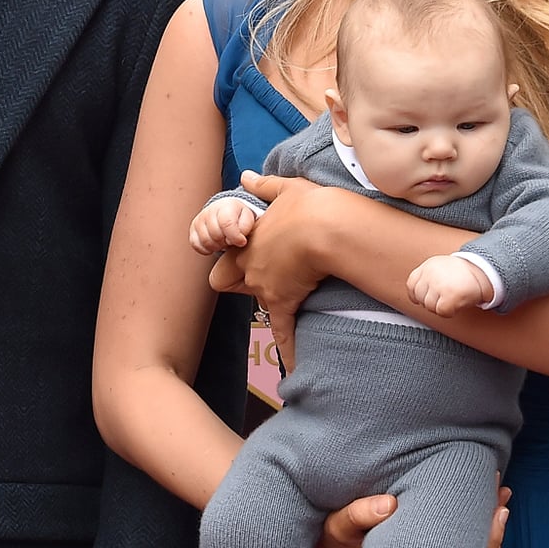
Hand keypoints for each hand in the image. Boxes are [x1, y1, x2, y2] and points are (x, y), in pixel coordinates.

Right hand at [189, 200, 258, 255]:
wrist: (226, 211)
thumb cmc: (239, 216)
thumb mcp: (249, 218)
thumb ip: (246, 227)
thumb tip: (239, 240)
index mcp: (225, 206)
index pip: (226, 224)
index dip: (235, 237)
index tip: (242, 242)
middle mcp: (209, 211)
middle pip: (216, 235)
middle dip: (226, 242)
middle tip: (232, 240)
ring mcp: (199, 220)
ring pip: (206, 241)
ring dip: (217, 246)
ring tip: (224, 242)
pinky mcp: (193, 229)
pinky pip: (196, 245)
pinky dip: (206, 249)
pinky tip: (215, 245)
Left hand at [209, 175, 352, 371]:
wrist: (327, 227)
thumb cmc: (308, 205)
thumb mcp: (285, 189)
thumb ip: (264, 186)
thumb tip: (248, 176)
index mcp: (246, 244)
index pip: (220, 266)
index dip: (227, 267)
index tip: (239, 266)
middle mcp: (250, 269)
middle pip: (229, 286)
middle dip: (243, 285)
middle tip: (264, 279)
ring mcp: (266, 287)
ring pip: (259, 304)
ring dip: (272, 304)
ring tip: (292, 302)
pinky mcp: (286, 301)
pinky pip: (284, 332)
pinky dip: (289, 351)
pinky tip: (293, 371)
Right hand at [314, 486, 509, 547]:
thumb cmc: (336, 538)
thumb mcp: (340, 525)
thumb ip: (360, 514)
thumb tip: (390, 505)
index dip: (485, 530)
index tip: (496, 503)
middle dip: (493, 523)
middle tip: (503, 492)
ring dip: (488, 524)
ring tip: (501, 495)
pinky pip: (460, 547)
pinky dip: (476, 527)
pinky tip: (484, 505)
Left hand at [407, 254, 490, 315]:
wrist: (484, 270)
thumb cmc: (464, 272)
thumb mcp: (441, 267)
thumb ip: (427, 277)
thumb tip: (415, 298)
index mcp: (428, 266)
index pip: (411, 285)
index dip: (418, 294)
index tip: (428, 296)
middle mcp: (431, 273)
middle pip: (420, 298)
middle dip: (431, 301)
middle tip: (445, 297)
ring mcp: (439, 284)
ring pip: (430, 306)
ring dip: (441, 307)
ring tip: (453, 298)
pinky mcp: (450, 295)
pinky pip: (442, 311)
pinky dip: (450, 311)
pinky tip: (457, 303)